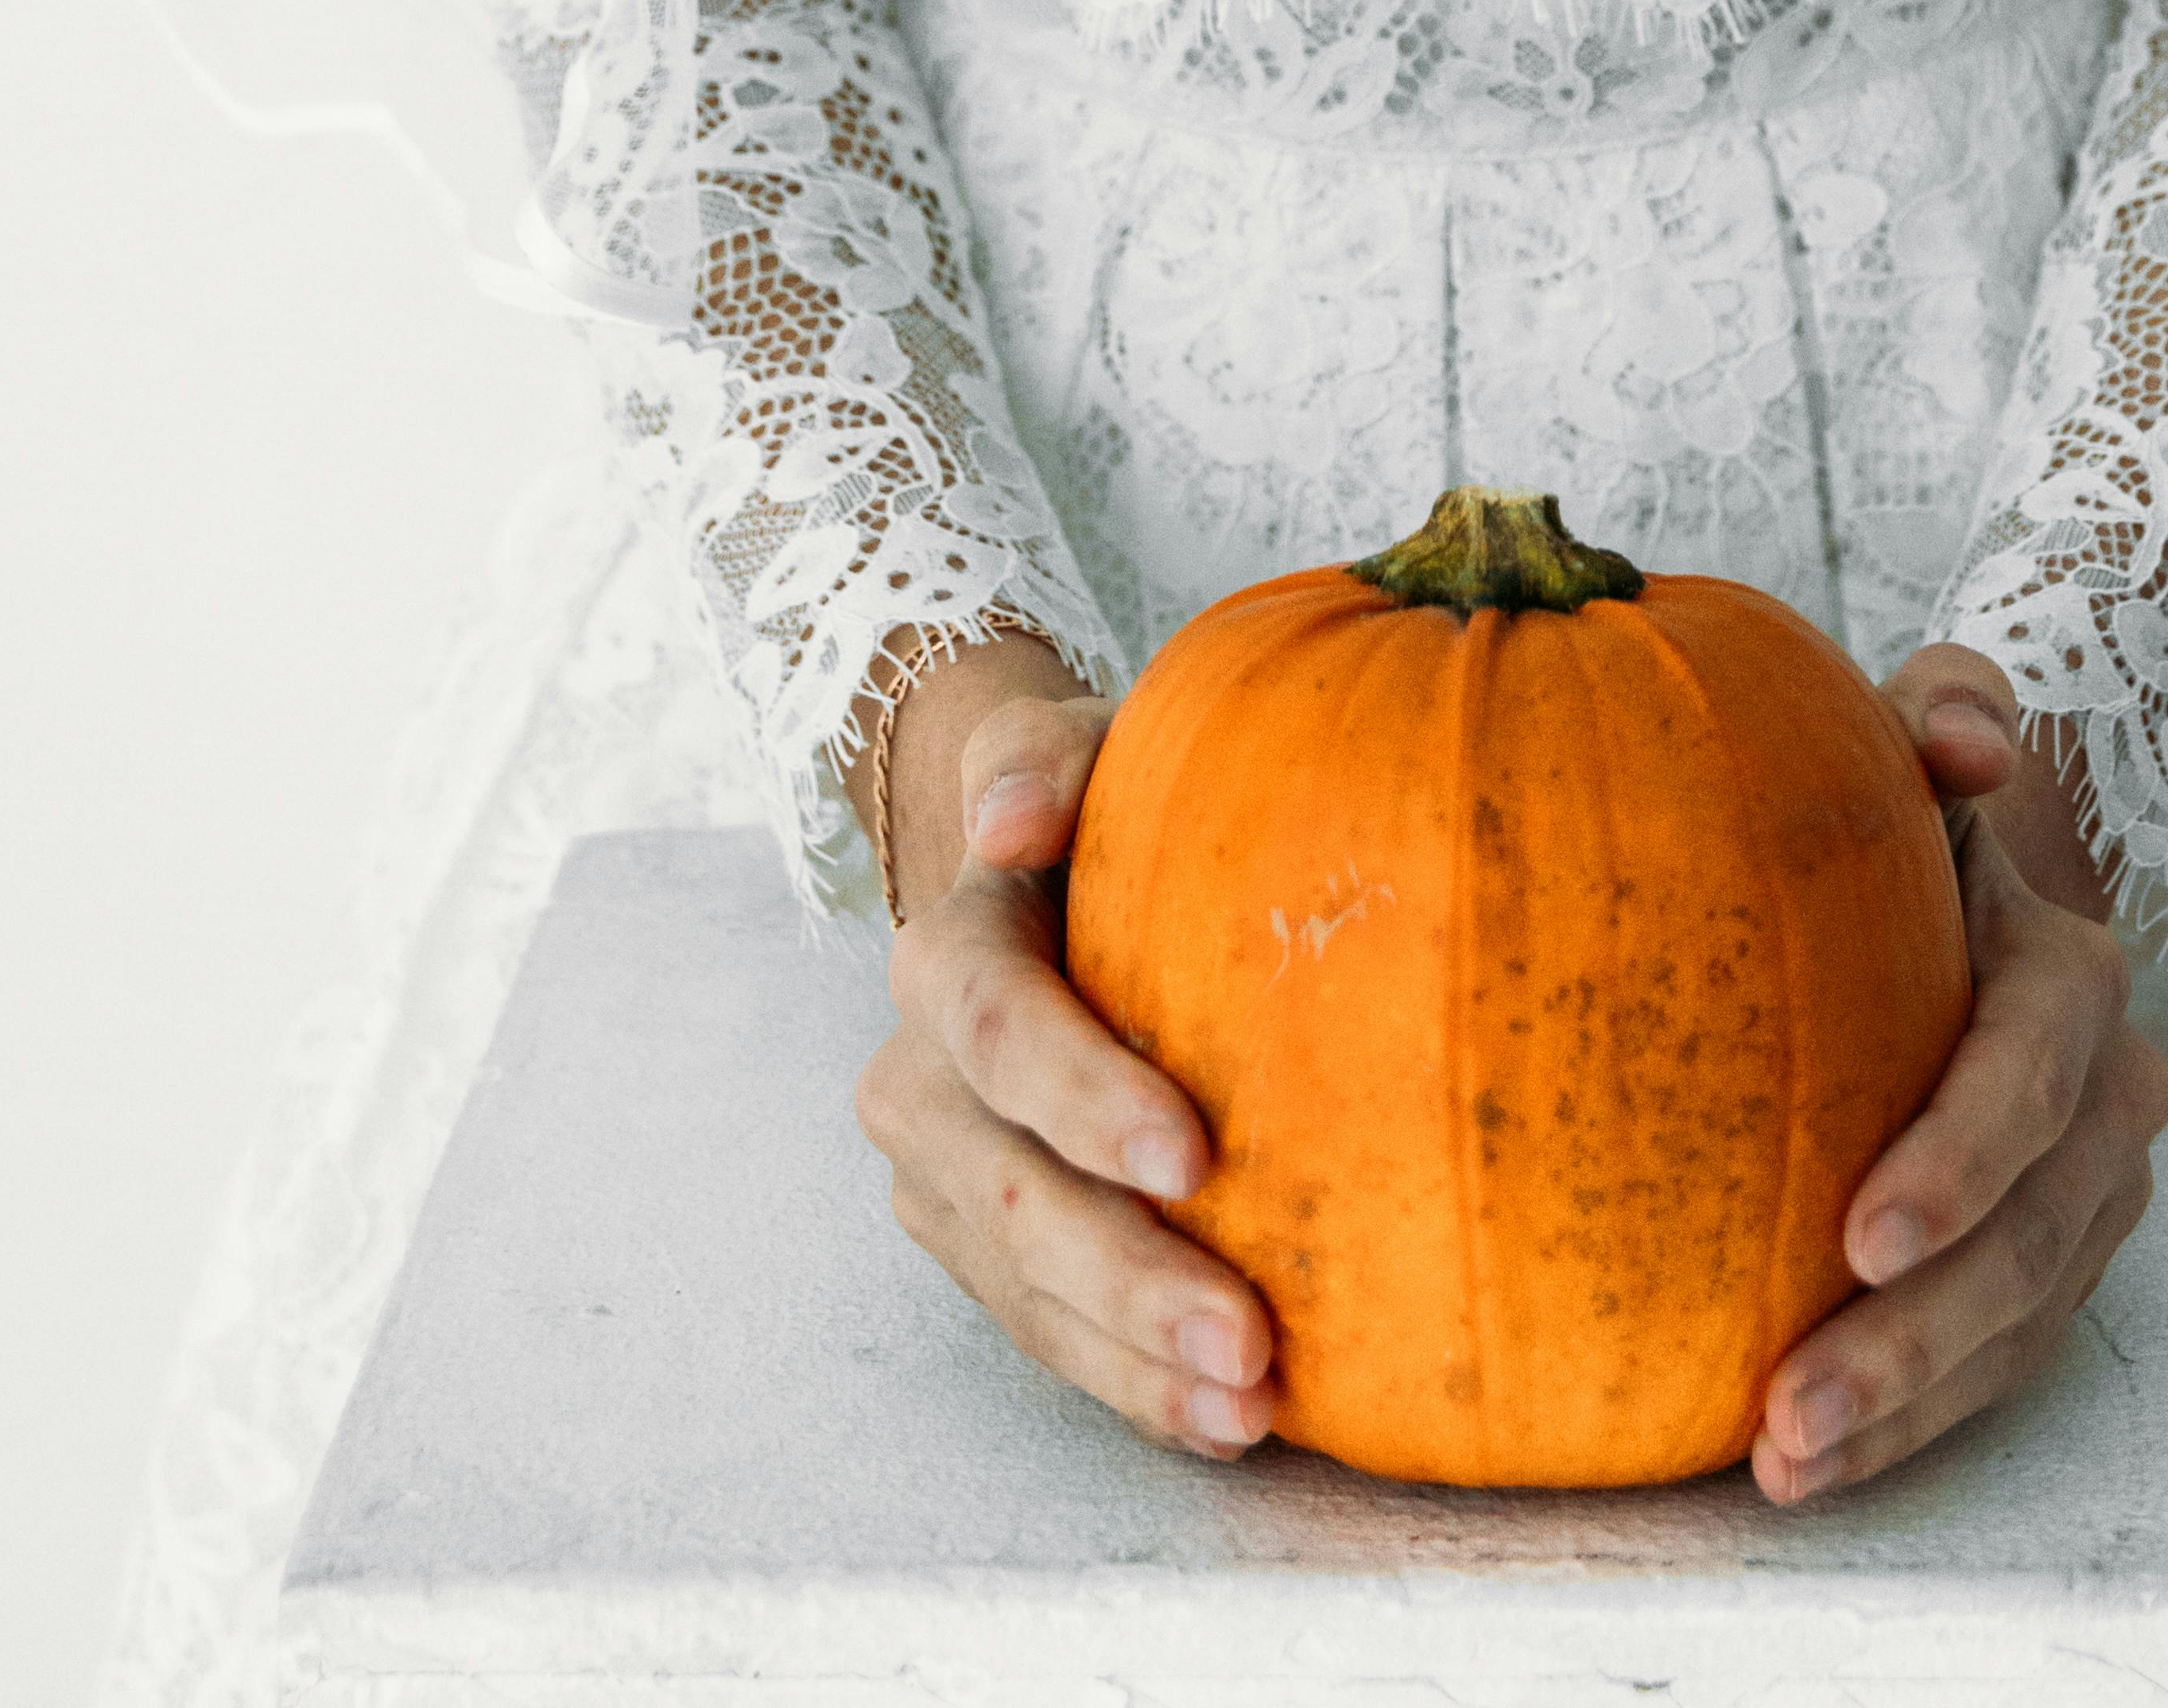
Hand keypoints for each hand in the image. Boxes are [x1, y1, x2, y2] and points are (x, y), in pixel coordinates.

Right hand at [846, 636, 1281, 1462]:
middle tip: (1245, 1339)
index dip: (1081, 1095)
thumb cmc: (1104, 806)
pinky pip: (1050, 1331)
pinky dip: (1131, 1385)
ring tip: (1246, 1407)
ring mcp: (945, 1180)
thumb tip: (1011, 818)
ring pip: (1024, 1287)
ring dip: (1132, 1361)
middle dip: (1122, 1276)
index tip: (1193, 1157)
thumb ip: (1045, 755)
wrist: (1062, 878)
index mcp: (948, 951)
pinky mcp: (986, 1252)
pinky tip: (1221, 1424)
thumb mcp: (1080, 743)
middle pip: (1006, 1191)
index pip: (994, 1024)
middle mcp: (920, 1078)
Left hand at [1751, 645, 2167, 1504]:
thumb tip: (1966, 741)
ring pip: (2013, 1325)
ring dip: (1904, 1406)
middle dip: (1916, 1338)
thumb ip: (1942, 713)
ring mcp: (2082, 1199)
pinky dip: (1908, 1422)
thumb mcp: (1920, 728)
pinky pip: (1989, 1364)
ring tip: (1781, 1462)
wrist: (1962, 874)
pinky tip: (1801, 1471)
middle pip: (2027, 1240)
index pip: (2030, 1076)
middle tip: (1790, 1406)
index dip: (1962, 1159)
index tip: (1863, 1235)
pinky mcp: (2045, 1269)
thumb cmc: (1909, 799)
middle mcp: (2103, 1101)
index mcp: (2069, 981)